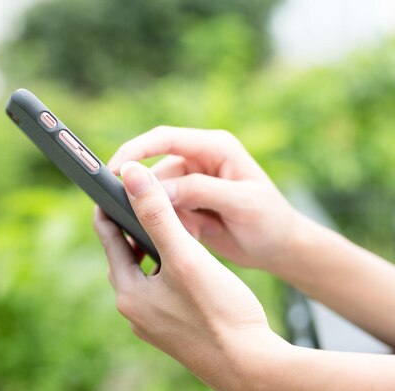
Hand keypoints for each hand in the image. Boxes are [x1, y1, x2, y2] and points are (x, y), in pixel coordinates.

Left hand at [93, 161, 286, 390]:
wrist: (252, 366)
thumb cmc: (220, 312)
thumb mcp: (186, 256)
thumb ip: (157, 214)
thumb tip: (132, 175)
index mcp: (129, 291)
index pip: (107, 235)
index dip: (112, 204)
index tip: (119, 181)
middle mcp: (134, 310)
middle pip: (125, 254)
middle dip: (135, 225)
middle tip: (149, 198)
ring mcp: (152, 322)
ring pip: (145, 271)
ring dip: (154, 247)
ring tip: (171, 224)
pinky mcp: (172, 329)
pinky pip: (161, 289)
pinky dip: (168, 268)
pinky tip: (188, 262)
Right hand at [107, 126, 303, 271]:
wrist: (281, 248)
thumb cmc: (270, 221)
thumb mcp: (241, 204)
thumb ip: (200, 191)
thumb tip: (157, 189)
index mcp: (215, 147)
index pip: (165, 139)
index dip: (136, 151)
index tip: (113, 170)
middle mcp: (199, 160)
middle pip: (155, 169)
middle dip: (149, 195)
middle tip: (148, 219)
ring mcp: (192, 182)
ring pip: (157, 195)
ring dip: (164, 215)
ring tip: (194, 232)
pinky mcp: (187, 203)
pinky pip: (164, 211)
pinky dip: (170, 225)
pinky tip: (194, 236)